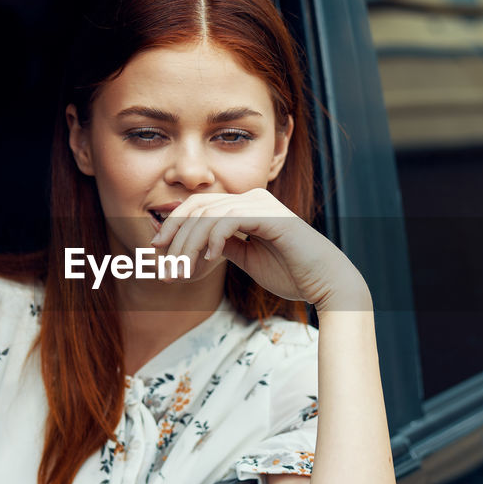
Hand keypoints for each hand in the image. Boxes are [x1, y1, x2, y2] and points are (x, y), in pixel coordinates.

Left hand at [149, 189, 368, 311]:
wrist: (325, 283)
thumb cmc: (292, 273)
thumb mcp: (248, 259)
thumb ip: (226, 246)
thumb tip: (198, 244)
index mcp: (246, 207)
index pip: (199, 206)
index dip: (173, 224)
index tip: (156, 249)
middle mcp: (252, 200)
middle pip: (198, 207)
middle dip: (174, 237)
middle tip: (163, 267)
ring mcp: (262, 205)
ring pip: (209, 215)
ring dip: (188, 245)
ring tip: (180, 271)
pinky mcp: (271, 217)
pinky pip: (230, 220)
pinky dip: (213, 238)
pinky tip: (209, 259)